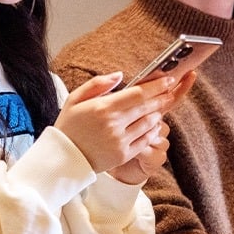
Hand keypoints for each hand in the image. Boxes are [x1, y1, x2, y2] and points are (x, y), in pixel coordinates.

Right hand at [55, 71, 191, 173]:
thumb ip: (97, 84)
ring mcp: (120, 141)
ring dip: (158, 113)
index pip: (137, 93)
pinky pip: (145, 140)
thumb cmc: (68, 126)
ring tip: (161, 106)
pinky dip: (152, 131)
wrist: (63, 158)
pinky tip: (154, 125)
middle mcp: (114, 124)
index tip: (167, 79)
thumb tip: (120, 75)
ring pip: (148, 124)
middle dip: (162, 97)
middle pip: (147, 107)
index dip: (156, 86)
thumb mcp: (75, 99)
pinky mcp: (123, 155)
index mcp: (103, 108)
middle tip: (170, 90)